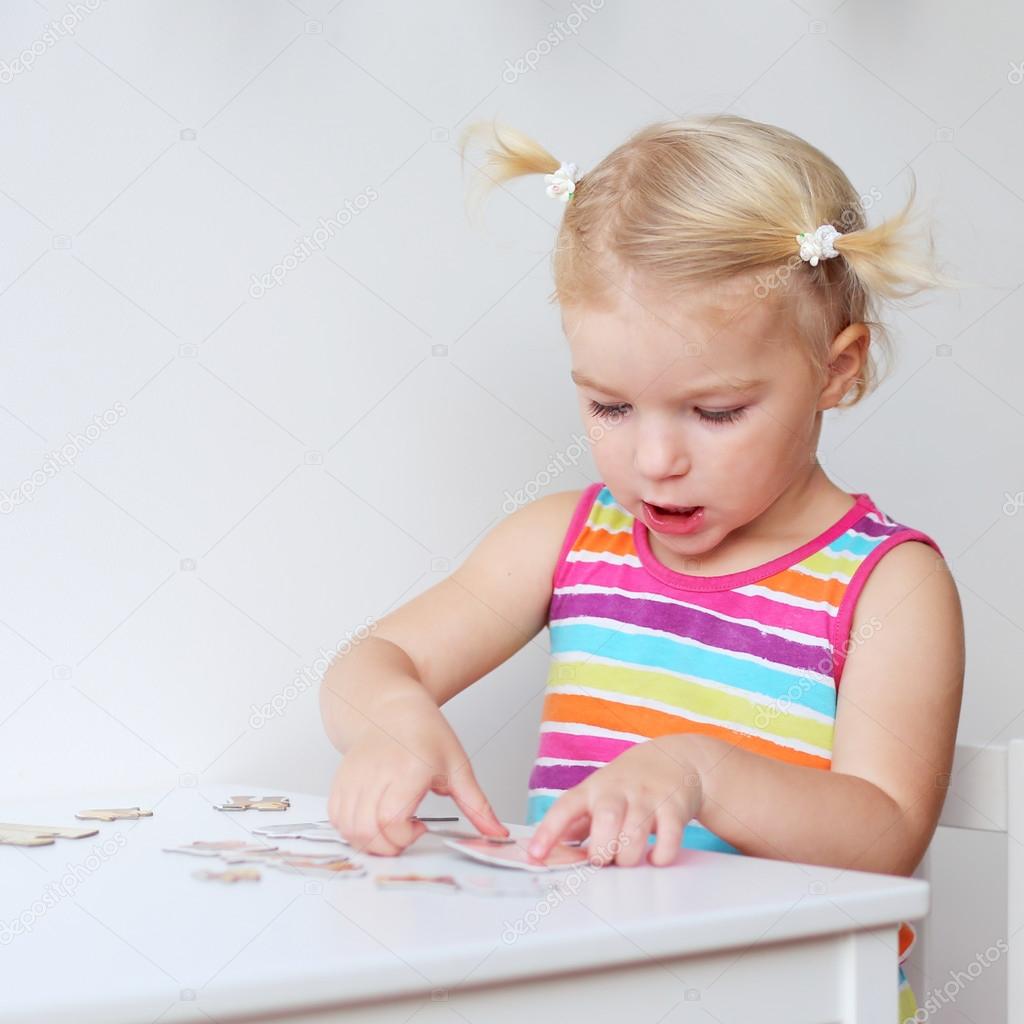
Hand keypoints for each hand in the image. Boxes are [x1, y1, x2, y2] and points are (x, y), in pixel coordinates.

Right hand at [327, 693, 507, 855]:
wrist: (389, 705)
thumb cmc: (424, 731)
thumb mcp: (457, 766)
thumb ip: (477, 805)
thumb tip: (498, 833)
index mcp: (409, 769)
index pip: (392, 821)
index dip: (405, 836)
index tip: (421, 826)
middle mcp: (377, 773)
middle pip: (368, 831)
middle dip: (388, 846)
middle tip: (406, 832)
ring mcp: (354, 777)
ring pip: (349, 828)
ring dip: (369, 840)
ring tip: (389, 827)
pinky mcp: (340, 780)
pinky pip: (337, 818)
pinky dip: (351, 829)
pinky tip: (372, 820)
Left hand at [526, 735, 702, 866]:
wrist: (675, 758)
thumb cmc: (628, 782)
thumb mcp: (598, 793)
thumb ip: (577, 821)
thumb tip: (549, 847)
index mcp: (593, 789)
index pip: (565, 807)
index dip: (548, 831)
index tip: (535, 854)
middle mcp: (618, 790)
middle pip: (605, 819)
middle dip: (601, 849)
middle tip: (601, 860)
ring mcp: (647, 797)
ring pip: (634, 832)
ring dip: (627, 856)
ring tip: (626, 859)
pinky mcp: (674, 807)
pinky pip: (669, 838)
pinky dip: (660, 856)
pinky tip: (654, 857)